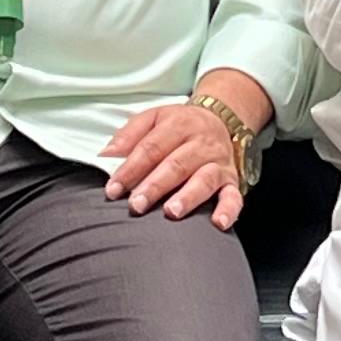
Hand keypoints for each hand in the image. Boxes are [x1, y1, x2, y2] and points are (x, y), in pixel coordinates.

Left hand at [100, 69, 272, 227]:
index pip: (151, 148)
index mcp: (178, 124)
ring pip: (204, 179)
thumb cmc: (179, 125)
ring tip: (171, 212)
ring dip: (188, 197)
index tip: (113, 189)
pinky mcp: (232, 180)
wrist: (221, 119)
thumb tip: (106, 154)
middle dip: (154, 186)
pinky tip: (218, 223)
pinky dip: (228, 210)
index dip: (131, 169)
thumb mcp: (154, 118)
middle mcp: (201, 143)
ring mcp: (218, 162)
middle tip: (136, 204)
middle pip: (176, 165)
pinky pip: (234, 196)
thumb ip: (129, 134)